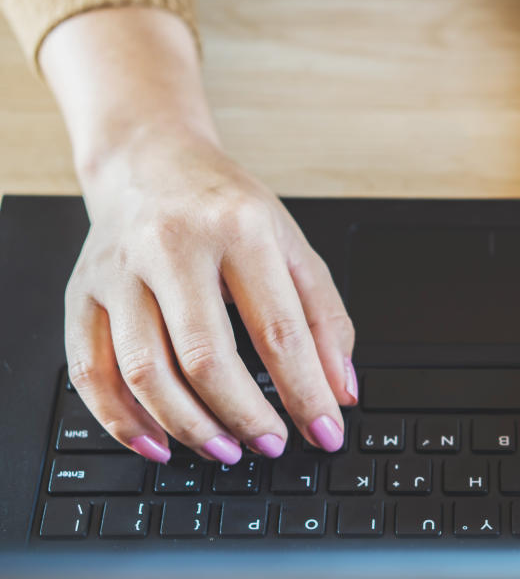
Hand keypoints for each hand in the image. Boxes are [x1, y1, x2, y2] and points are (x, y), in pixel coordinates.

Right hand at [64, 136, 356, 464]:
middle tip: (272, 445)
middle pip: (206, 356)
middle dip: (245, 416)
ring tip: (225, 449)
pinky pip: (91, 373)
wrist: (150, 163)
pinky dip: (122, 421)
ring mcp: (119, 271)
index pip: (278, 329)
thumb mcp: (292, 247)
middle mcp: (172, 246)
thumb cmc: (227, 210)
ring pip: (145, 371)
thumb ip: (325, 318)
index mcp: (238, 229)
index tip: (326, 431)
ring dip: (189, 426)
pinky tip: (158, 442)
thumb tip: (342, 390)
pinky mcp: (82, 294)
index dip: (305, 391)